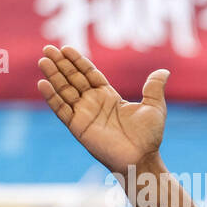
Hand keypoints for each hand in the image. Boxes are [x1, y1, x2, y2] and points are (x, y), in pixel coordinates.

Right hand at [36, 45, 169, 174]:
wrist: (142, 158)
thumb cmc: (149, 136)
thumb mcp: (154, 107)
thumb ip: (154, 88)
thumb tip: (165, 71)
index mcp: (109, 96)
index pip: (89, 74)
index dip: (78, 61)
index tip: (66, 48)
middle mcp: (93, 103)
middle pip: (73, 79)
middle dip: (61, 64)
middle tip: (48, 48)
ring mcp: (84, 114)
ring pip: (65, 91)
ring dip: (53, 76)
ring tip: (43, 60)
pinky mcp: (78, 126)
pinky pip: (61, 109)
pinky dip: (52, 97)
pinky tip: (42, 83)